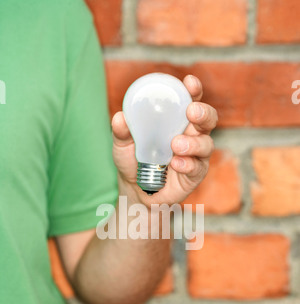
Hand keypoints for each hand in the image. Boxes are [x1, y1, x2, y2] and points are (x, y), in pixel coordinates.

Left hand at [112, 75, 217, 205]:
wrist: (135, 191)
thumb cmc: (132, 162)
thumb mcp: (122, 145)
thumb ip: (121, 132)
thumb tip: (119, 117)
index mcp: (176, 120)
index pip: (189, 100)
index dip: (193, 90)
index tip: (189, 82)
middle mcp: (191, 134)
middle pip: (207, 119)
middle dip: (203, 112)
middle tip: (191, 112)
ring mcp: (196, 155)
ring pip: (206, 143)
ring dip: (194, 142)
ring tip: (176, 144)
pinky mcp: (195, 174)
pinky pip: (197, 167)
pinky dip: (188, 164)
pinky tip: (176, 163)